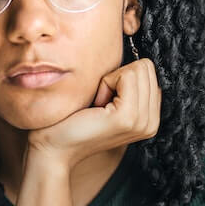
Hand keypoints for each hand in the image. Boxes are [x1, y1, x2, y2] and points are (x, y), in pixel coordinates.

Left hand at [27, 58, 160, 170]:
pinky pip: (126, 75)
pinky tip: (96, 105)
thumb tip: (136, 57)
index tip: (104, 100)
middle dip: (118, 76)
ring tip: (98, 105)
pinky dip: (106, 83)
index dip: (122, 77)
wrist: (53, 148)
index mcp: (150, 117)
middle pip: (146, 67)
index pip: (149, 72)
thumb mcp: (108, 99)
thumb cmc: (73, 120)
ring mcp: (142, 122)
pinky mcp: (127, 117)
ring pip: (138, 69)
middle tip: (100, 101)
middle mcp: (151, 122)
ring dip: (111, 80)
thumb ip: (128, 85)